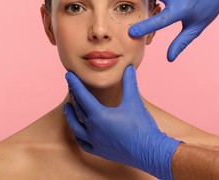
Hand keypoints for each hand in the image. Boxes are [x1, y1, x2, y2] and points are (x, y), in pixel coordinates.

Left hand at [64, 65, 180, 179]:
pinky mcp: (100, 151)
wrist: (150, 151)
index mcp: (99, 115)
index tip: (68, 75)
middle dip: (74, 96)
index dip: (75, 84)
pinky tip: (79, 131)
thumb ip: (129, 83)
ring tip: (68, 108)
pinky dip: (79, 135)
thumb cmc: (142, 126)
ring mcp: (95, 142)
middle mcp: (93, 129)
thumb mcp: (134, 101)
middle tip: (71, 86)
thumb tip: (129, 67)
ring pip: (76, 128)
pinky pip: (83, 143)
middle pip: (78, 109)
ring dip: (71, 116)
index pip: (82, 96)